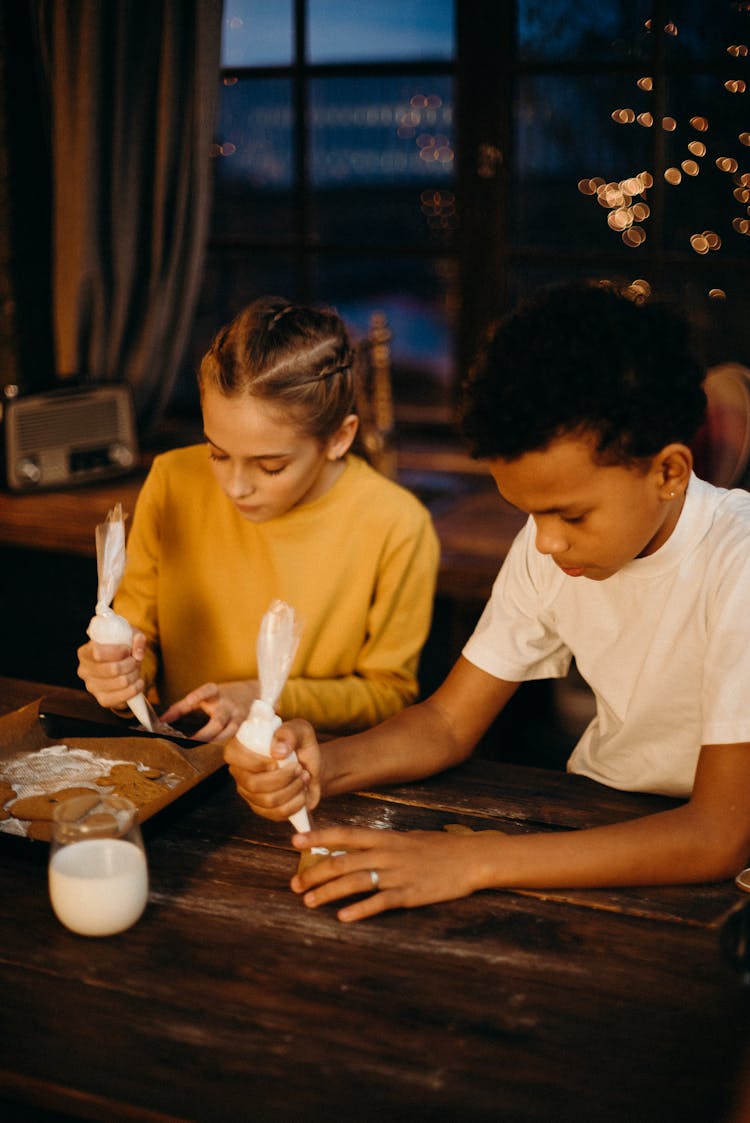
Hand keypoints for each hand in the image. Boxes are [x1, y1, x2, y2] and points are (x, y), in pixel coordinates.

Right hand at [76, 631, 146, 710]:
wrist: (120, 666)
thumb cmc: (122, 647)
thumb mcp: (129, 636)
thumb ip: (137, 638)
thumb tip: (139, 654)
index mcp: (84, 652)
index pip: (98, 653)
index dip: (118, 651)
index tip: (127, 650)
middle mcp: (84, 671)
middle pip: (113, 669)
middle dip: (131, 663)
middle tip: (134, 660)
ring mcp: (92, 687)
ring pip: (121, 682)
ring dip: (135, 675)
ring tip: (135, 670)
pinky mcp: (102, 700)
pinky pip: (122, 697)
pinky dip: (135, 689)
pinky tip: (138, 682)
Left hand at [159, 680, 258, 742]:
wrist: (252, 692)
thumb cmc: (221, 695)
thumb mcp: (203, 696)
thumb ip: (182, 707)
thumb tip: (161, 721)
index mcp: (216, 692)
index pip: (207, 691)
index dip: (199, 695)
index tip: (190, 700)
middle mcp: (228, 705)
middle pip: (218, 721)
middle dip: (205, 734)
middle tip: (189, 742)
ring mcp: (238, 717)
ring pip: (228, 733)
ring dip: (214, 742)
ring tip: (199, 749)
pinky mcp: (244, 726)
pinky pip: (234, 739)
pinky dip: (223, 745)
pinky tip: (214, 752)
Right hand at [224, 718, 321, 821]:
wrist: (314, 768)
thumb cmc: (302, 746)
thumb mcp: (301, 730)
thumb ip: (290, 733)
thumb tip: (277, 751)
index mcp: (243, 748)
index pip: (232, 755)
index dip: (253, 762)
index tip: (276, 761)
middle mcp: (241, 772)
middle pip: (252, 783)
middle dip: (282, 777)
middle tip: (298, 768)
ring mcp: (250, 793)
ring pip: (267, 800)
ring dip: (292, 789)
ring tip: (303, 778)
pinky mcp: (262, 809)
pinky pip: (277, 813)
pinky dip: (295, 803)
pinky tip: (302, 793)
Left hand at [290, 826, 489, 921]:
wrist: (470, 858)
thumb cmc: (440, 848)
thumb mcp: (408, 839)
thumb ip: (383, 844)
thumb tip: (360, 848)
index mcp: (386, 838)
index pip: (345, 834)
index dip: (318, 836)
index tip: (295, 841)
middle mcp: (387, 854)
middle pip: (342, 862)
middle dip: (314, 873)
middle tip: (295, 884)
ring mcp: (397, 874)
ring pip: (354, 882)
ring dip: (328, 892)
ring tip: (309, 901)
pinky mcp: (409, 894)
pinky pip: (379, 902)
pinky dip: (359, 910)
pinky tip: (343, 917)